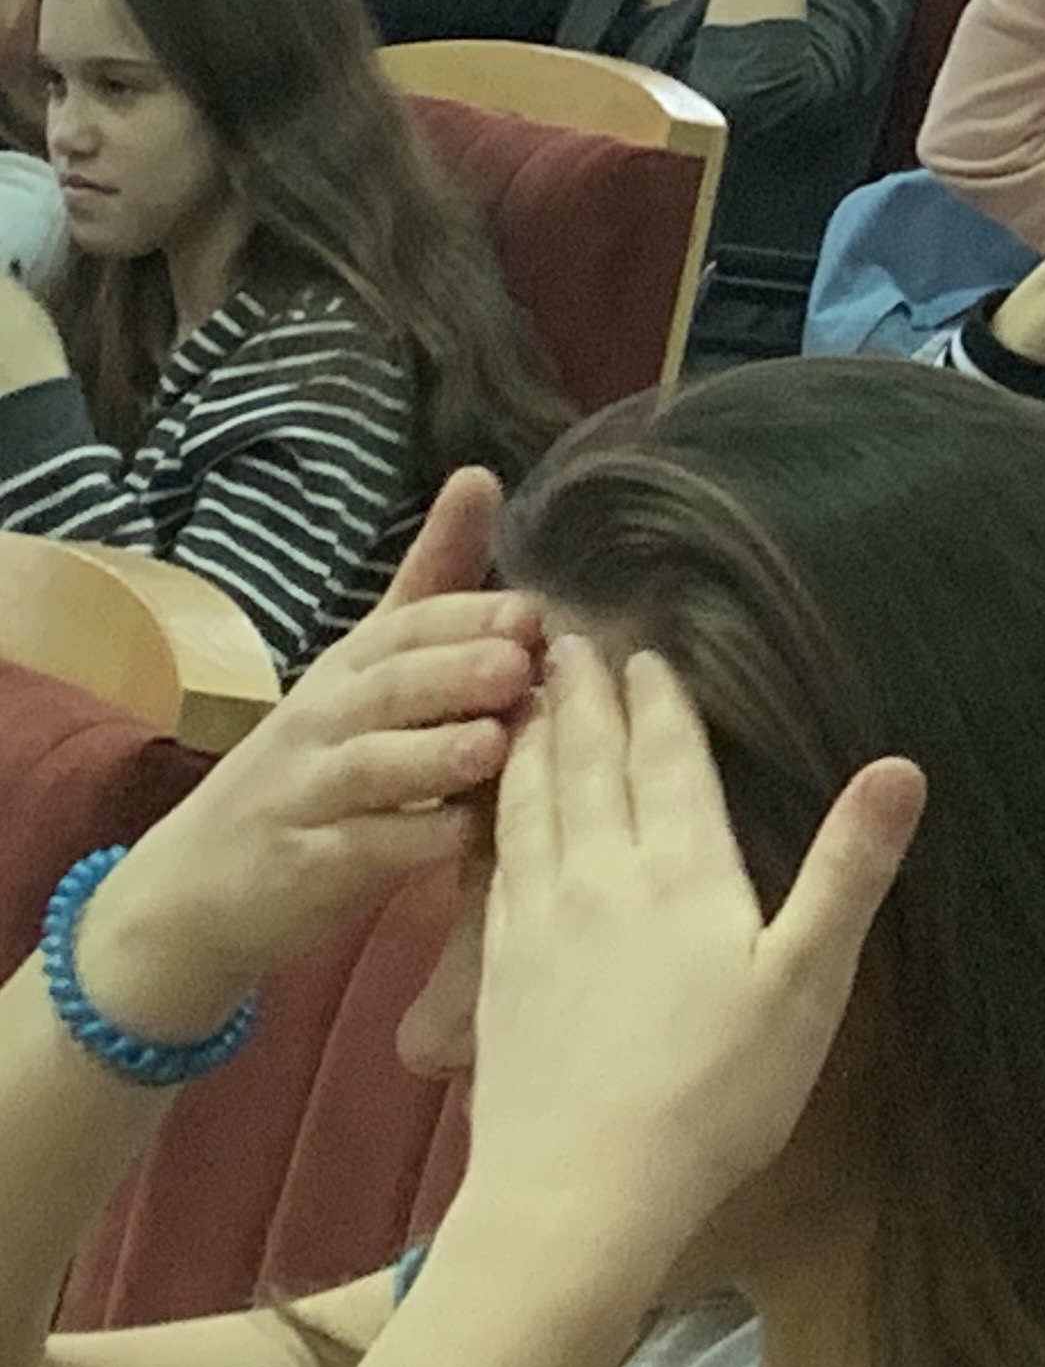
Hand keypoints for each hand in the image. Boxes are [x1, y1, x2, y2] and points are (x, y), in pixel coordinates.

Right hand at [72, 477, 539, 1039]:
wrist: (192, 890)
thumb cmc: (312, 768)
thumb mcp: (366, 676)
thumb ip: (431, 590)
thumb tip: (479, 476)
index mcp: (347, 670)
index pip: (400, 626)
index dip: (463, 616)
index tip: (530, 609)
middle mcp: (320, 720)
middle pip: (385, 686)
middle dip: (452, 670)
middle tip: (518, 662)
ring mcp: (304, 793)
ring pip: (370, 766)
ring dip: (432, 753)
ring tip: (494, 743)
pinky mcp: (299, 866)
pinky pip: (360, 851)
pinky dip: (413, 841)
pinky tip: (466, 837)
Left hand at [462, 634, 922, 1275]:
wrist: (575, 1194)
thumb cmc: (713, 1093)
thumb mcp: (807, 982)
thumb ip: (849, 869)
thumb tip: (902, 766)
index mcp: (683, 871)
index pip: (668, 761)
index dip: (659, 701)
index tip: (642, 646)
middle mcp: (602, 876)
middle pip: (587, 764)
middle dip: (581, 698)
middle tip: (562, 639)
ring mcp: (538, 922)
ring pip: (529, 804)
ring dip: (530, 743)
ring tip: (525, 701)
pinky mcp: (497, 971)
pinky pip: (494, 862)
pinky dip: (497, 813)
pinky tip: (496, 815)